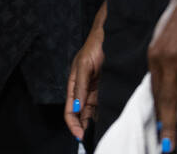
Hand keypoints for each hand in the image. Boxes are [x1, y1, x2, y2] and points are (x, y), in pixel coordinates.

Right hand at [66, 14, 104, 139]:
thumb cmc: (93, 48)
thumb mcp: (84, 67)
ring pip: (88, 112)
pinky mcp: (101, 88)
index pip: (69, 109)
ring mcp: (91, 89)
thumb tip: (76, 108)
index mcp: (73, 84)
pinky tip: (103, 123)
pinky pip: (98, 105)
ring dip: (89, 123)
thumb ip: (80, 88)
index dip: (73, 123)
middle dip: (81, 126)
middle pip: (78, 113)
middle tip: (87, 139)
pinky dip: (98, 115)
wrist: (107, 36)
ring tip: (95, 135)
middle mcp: (81, 89)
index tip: (79, 135)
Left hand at [148, 0, 176, 150]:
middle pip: (167, 99)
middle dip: (167, 126)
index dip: (157, 113)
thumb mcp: (162, 38)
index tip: (157, 132)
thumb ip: (162, 61)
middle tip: (167, 146)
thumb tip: (165, 85)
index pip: (155, 91)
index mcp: (154, 56)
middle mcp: (167, 59)